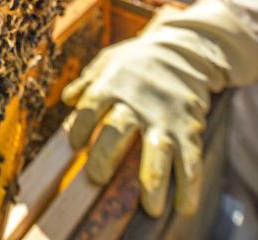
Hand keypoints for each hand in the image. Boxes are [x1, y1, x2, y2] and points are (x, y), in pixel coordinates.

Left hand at [61, 0, 257, 216]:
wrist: (184, 49)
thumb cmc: (138, 59)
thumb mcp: (109, 60)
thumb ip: (87, 80)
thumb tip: (67, 99)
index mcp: (112, 84)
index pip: (88, 109)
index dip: (79, 129)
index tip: (76, 146)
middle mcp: (136, 102)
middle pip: (117, 131)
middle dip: (105, 158)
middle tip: (97, 178)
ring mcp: (164, 117)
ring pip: (157, 151)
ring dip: (153, 181)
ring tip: (151, 208)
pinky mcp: (189, 127)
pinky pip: (190, 159)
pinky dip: (189, 185)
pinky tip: (185, 207)